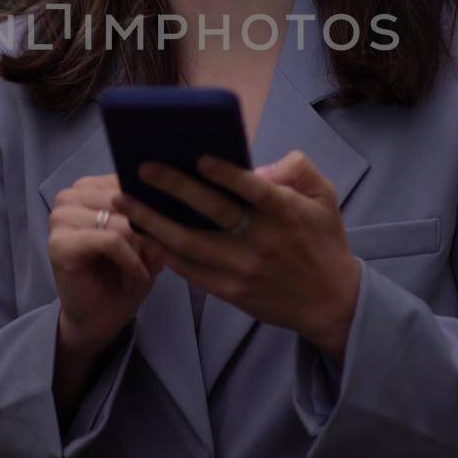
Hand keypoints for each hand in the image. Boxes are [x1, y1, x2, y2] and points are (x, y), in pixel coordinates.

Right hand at [48, 173, 163, 353]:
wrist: (99, 319)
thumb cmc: (125, 275)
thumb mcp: (149, 240)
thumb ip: (155, 214)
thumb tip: (175, 196)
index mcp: (89, 187)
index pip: (128, 179)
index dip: (155, 203)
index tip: (174, 226)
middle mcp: (69, 196)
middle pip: (125, 199)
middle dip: (149, 230)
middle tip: (157, 259)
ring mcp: (60, 218)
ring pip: (120, 220)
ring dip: (140, 251)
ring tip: (143, 272)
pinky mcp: (59, 244)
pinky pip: (110, 240)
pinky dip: (130, 261)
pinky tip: (136, 278)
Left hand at [113, 151, 361, 364]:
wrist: (331, 302)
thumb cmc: (323, 241)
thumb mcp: (324, 196)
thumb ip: (298, 168)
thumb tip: (258, 166)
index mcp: (286, 213)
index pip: (253, 189)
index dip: (226, 173)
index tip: (197, 156)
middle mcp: (262, 241)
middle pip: (211, 212)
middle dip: (173, 188)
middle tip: (143, 168)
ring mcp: (244, 269)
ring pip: (189, 244)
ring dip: (153, 222)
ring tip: (126, 202)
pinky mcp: (232, 292)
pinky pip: (190, 271)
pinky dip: (164, 253)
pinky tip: (144, 236)